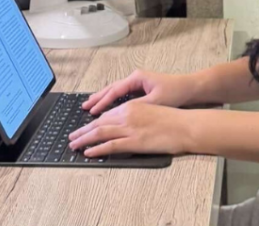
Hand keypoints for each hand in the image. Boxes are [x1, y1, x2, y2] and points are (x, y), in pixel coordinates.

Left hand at [68, 101, 190, 156]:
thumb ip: (135, 117)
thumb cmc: (173, 120)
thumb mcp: (151, 112)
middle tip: (72, 137)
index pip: (107, 115)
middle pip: (99, 123)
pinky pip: (110, 146)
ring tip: (74, 145)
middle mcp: (127, 115)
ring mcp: (130, 128)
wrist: (186, 126)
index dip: (93, 122)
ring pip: (100, 133)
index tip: (84, 127)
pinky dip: (97, 149)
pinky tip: (88, 152)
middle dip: (83, 130)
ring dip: (84, 139)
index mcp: (132, 106)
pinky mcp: (134, 142)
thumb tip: (123, 126)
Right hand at [82, 69, 197, 114]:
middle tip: (84, 107)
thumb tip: (120, 115)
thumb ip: (137, 106)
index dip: (102, 102)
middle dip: (97, 98)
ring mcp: (138, 82)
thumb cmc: (175, 92)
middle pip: (111, 88)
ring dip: (103, 98)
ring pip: (115, 91)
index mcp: (137, 78)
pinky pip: (122, 94)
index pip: (114, 91)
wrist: (191, 88)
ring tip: (89, 106)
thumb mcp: (155, 101)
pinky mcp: (141, 88)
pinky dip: (112, 100)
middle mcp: (135, 78)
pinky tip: (106, 107)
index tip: (92, 112)